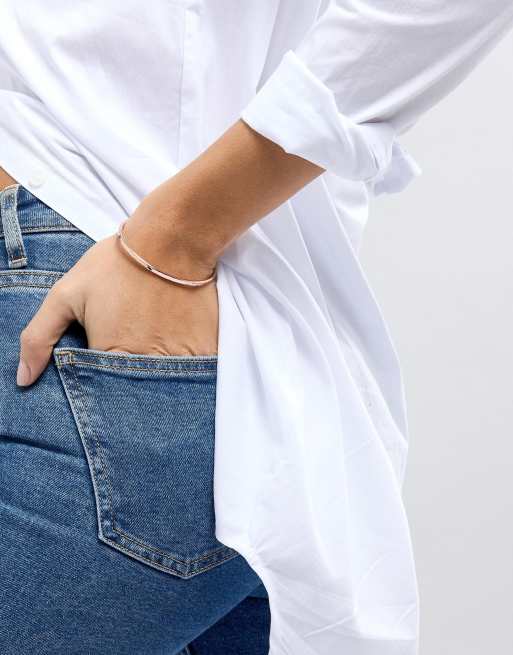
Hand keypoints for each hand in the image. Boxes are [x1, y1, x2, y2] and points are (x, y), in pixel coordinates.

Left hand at [16, 231, 218, 386]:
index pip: (101, 391)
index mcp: (110, 357)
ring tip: (154, 343)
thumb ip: (38, 338)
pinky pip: (195, 373)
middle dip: (129, 381)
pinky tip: (177, 342)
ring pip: (165, 386)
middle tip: (132, 345)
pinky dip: (187, 368)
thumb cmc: (116, 265)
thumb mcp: (66, 294)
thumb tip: (23, 380)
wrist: (172, 240)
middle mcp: (146, 365)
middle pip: (135, 392)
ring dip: (158, 376)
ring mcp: (180, 360)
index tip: (106, 355)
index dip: (100, 380)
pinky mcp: (205, 350)